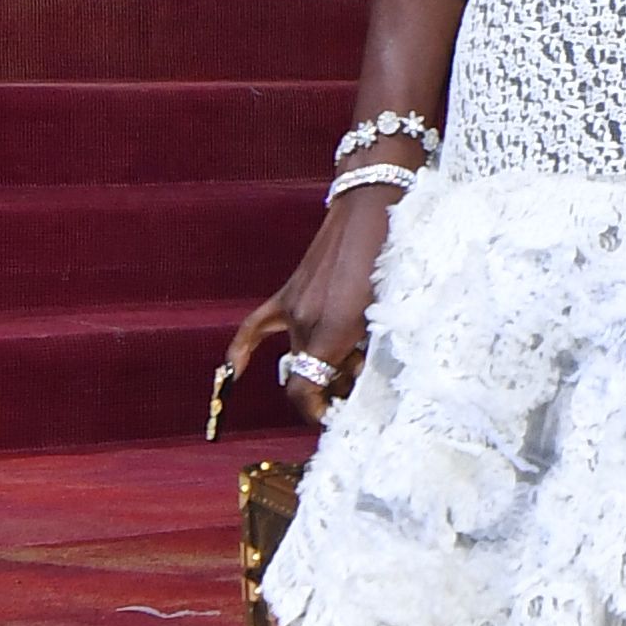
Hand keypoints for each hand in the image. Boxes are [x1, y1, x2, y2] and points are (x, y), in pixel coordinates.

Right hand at [218, 188, 394, 431]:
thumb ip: (373, 348)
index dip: (317, 414)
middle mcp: (307, 321)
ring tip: (351, 366)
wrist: (372, 207)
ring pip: (296, 357)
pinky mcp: (289, 292)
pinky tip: (233, 371)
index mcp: (333, 330)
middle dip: (333, 389)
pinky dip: (242, 351)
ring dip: (317, 369)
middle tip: (362, 386)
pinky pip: (255, 327)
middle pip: (309, 376)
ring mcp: (294, 306)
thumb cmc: (393, 258)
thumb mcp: (390, 312)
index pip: (305, 391)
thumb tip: (361, 375)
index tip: (335, 419)